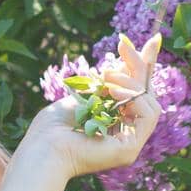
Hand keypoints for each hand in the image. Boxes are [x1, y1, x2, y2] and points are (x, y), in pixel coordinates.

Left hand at [24, 33, 164, 181]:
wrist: (41, 150)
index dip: (142, 68)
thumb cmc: (51, 128)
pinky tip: (113, 92)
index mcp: (113, 125)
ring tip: (106, 77)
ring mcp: (130, 144)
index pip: (136, 93)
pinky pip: (148, 114)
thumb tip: (124, 57)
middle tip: (124, 45)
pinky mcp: (130, 149)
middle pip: (145, 94)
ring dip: (129, 82)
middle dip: (137, 65)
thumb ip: (106, 83)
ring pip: (149, 102)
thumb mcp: (82, 96)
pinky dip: (134, 98)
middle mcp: (125, 135)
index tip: (149, 40)